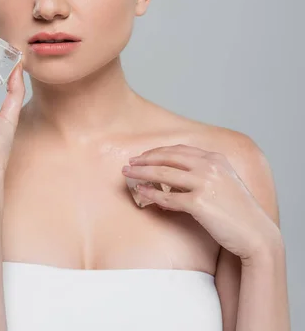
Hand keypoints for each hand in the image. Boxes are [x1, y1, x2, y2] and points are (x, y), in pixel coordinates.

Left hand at [122, 143, 278, 261]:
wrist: (256, 233)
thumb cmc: (239, 212)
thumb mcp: (224, 182)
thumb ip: (203, 174)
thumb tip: (173, 179)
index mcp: (215, 158)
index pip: (179, 150)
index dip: (158, 152)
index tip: (144, 156)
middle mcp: (209, 166)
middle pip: (168, 157)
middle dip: (145, 159)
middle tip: (129, 163)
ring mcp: (204, 183)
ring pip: (163, 174)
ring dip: (142, 173)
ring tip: (128, 174)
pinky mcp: (199, 203)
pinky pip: (167, 196)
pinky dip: (151, 194)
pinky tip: (141, 193)